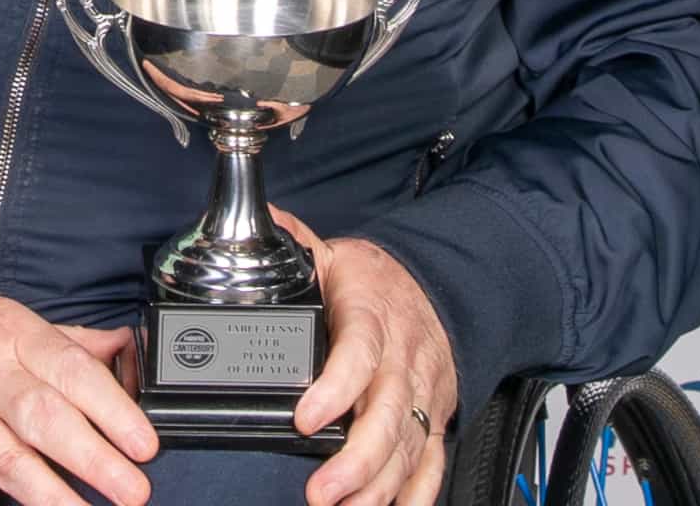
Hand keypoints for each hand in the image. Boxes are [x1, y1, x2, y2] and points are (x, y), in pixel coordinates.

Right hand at [0, 253, 156, 505]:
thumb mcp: (3, 316)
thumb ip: (66, 341)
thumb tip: (125, 348)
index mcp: (11, 334)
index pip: (70, 369)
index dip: (112, 407)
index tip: (146, 443)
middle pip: (44, 416)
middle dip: (95, 458)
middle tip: (135, 491)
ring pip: (7, 460)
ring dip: (54, 499)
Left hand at [279, 212, 455, 505]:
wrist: (440, 288)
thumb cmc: (377, 281)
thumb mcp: (335, 255)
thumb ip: (296, 242)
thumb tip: (259, 221)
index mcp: (373, 317)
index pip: (359, 354)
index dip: (336, 389)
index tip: (304, 418)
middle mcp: (403, 361)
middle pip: (387, 416)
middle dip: (355, 460)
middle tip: (320, 491)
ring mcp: (423, 395)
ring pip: (408, 447)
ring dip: (378, 486)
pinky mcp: (435, 420)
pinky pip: (431, 464)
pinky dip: (415, 495)